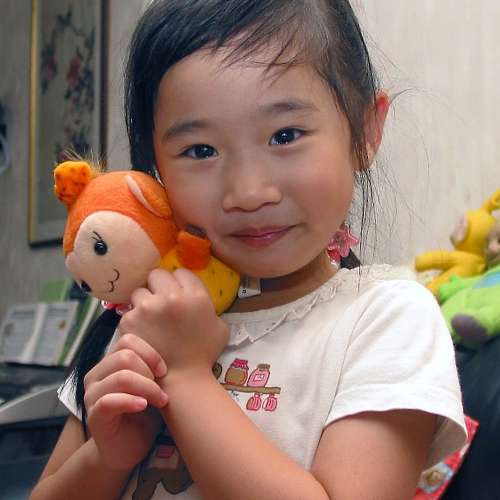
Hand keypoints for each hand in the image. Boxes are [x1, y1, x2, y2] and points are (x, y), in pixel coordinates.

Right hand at [84, 334, 168, 470]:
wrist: (129, 449)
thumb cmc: (144, 414)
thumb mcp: (151, 385)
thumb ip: (152, 367)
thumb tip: (173, 346)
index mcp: (108, 364)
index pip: (127, 341)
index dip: (150, 353)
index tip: (164, 371)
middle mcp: (95, 376)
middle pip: (125, 356)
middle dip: (150, 372)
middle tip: (162, 391)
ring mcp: (91, 396)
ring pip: (122, 377)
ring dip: (148, 388)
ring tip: (160, 401)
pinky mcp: (93, 417)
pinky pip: (109, 401)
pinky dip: (131, 401)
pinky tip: (143, 407)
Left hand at [119, 268, 228, 378]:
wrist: (182, 379)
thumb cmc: (204, 354)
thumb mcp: (220, 326)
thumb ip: (208, 307)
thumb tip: (197, 298)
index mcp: (195, 295)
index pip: (181, 272)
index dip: (179, 283)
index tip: (178, 294)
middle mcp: (171, 296)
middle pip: (158, 275)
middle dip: (158, 286)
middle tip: (160, 302)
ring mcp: (149, 307)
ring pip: (140, 290)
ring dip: (144, 301)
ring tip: (148, 317)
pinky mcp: (131, 319)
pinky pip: (129, 310)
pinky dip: (134, 319)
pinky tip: (141, 331)